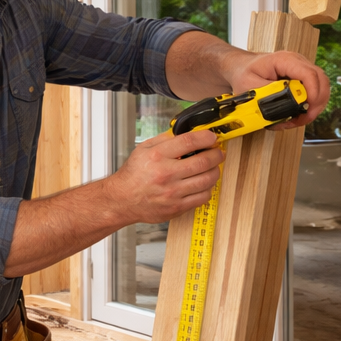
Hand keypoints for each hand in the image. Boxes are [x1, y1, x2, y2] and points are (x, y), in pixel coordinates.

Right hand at [105, 129, 224, 224]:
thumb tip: (186, 133)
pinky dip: (207, 188)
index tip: (212, 137)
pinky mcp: (177, 206)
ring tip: (211, 168)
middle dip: (216, 155)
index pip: (189, 142)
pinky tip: (202, 184)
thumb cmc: (133, 175)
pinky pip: (203, 196)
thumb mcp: (143, 149)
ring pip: (207, 180)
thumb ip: (164, 140)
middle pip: (204, 161)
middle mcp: (166, 174)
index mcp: (157, 156)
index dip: (206, 137)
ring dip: (214, 171)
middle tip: (217, 153)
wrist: (122, 199)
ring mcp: (173, 192)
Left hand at [223, 50, 329, 128]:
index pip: (309, 74)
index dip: (314, 93)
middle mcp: (298, 62)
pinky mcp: (302, 78)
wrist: (241, 66)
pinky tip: (296, 114)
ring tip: (298, 119)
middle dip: (317, 103)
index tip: (308, 109)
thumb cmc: (243, 72)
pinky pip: (314, 92)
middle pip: (322, 81)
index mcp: (285, 60)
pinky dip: (308, 105)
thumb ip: (267, 94)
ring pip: (321, 88)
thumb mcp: (248, 85)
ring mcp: (302, 70)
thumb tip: (286, 104)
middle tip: (304, 119)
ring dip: (314, 106)